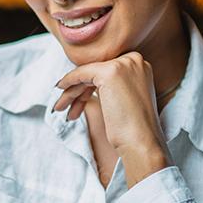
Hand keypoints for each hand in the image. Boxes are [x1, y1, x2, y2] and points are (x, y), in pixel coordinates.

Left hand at [52, 52, 169, 183]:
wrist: (142, 142)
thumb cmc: (133, 128)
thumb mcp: (124, 99)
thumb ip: (113, 87)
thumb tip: (87, 83)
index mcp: (140, 66)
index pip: (106, 70)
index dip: (89, 85)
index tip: (77, 98)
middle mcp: (134, 60)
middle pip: (96, 72)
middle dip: (79, 90)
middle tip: (65, 106)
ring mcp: (123, 64)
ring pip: (87, 73)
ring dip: (72, 91)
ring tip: (60, 107)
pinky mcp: (110, 72)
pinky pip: (82, 73)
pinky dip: (69, 81)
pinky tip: (60, 89)